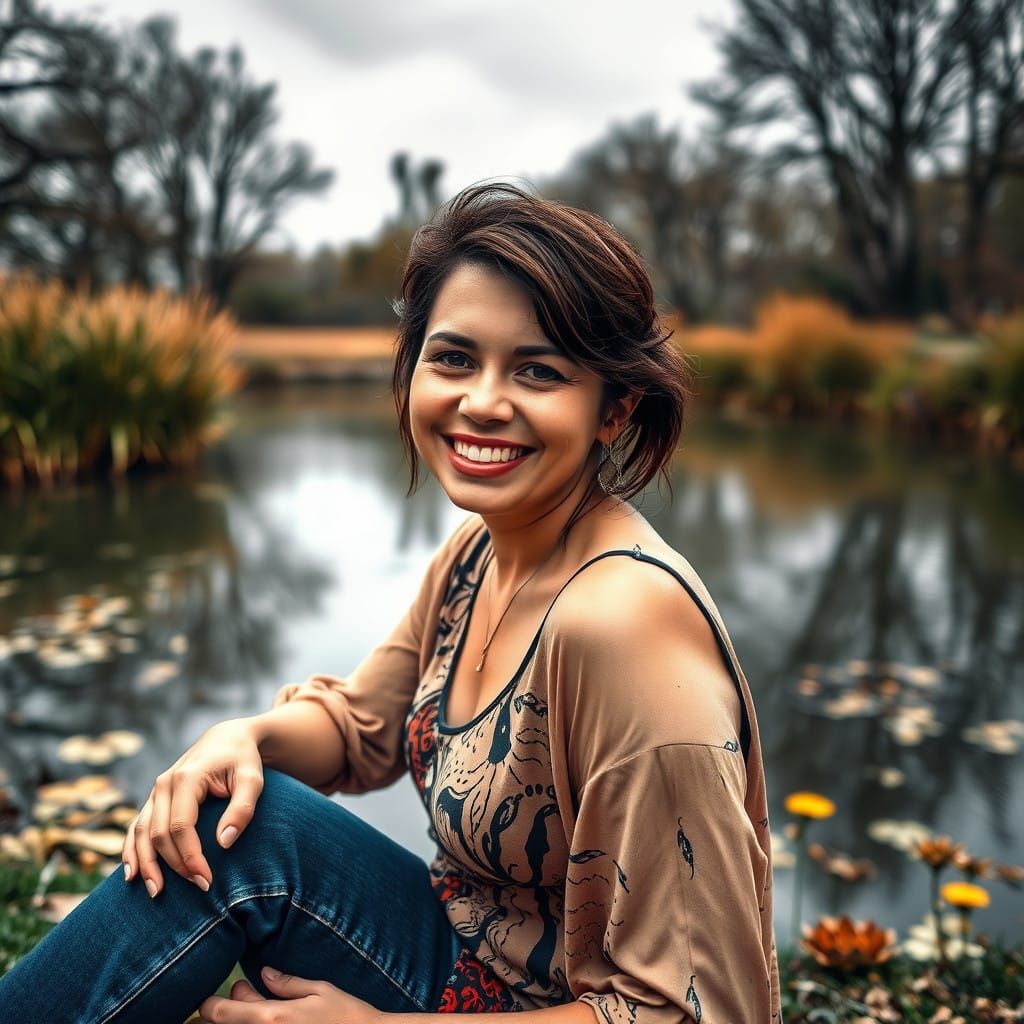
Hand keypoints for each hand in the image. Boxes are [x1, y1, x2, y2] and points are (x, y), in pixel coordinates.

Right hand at [122, 717, 264, 897]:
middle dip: (174, 866)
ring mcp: (156, 790)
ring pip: (141, 832)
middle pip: (159, 834)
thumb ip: (242, 809)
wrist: (229, 738)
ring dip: (145, 864)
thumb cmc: (244, 760)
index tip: (206, 880)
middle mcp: (165, 783)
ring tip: (156, 892)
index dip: (190, 857)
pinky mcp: (155, 798)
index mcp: (187, 778)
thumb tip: (224, 843)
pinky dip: (131, 849)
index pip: (181, 826)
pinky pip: (137, 826)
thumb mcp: (253, 779)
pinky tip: (132, 873)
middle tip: (198, 888)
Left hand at [198, 966, 383, 1022]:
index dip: (208, 1006)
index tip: (211, 999)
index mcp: (273, 1018)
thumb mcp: (320, 991)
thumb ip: (286, 983)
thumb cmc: (347, 1017)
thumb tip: (263, 973)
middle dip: (221, 1015)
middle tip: (242, 997)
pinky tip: (270, 1023)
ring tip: (257, 1010)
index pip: (220, 1014)